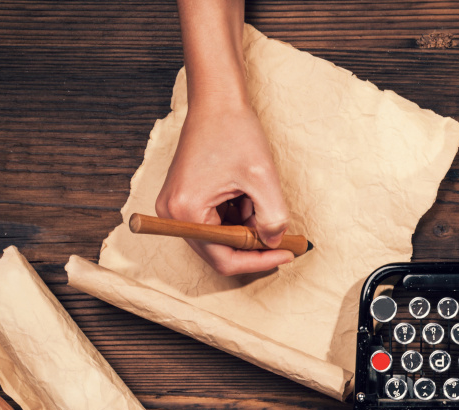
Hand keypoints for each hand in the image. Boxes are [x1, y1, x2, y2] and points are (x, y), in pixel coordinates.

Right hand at [154, 99, 291, 276]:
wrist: (216, 99)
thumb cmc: (234, 130)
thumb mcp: (262, 178)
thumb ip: (273, 218)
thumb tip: (274, 244)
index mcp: (186, 212)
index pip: (224, 260)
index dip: (258, 261)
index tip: (286, 253)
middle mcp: (172, 215)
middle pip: (219, 252)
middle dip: (252, 242)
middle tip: (280, 232)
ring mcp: (175, 208)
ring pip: (220, 238)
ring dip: (245, 226)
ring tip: (257, 196)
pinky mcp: (183, 200)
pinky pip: (215, 223)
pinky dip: (236, 215)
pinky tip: (245, 192)